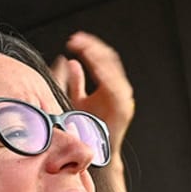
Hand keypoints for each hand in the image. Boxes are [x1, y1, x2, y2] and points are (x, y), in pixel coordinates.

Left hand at [51, 31, 134, 152]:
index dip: (89, 47)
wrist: (92, 152)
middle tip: (76, 41)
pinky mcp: (122, 109)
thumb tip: (68, 60)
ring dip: (98, 58)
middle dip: (92, 48)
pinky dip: (106, 76)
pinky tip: (94, 67)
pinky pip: (115, 88)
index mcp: (109, 86)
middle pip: (108, 60)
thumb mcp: (75, 100)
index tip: (74, 39)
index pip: (102, 58)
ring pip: (113, 71)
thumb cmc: (84, 129)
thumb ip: (73, 81)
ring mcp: (122, 99)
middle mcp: (117, 90)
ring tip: (84, 50)